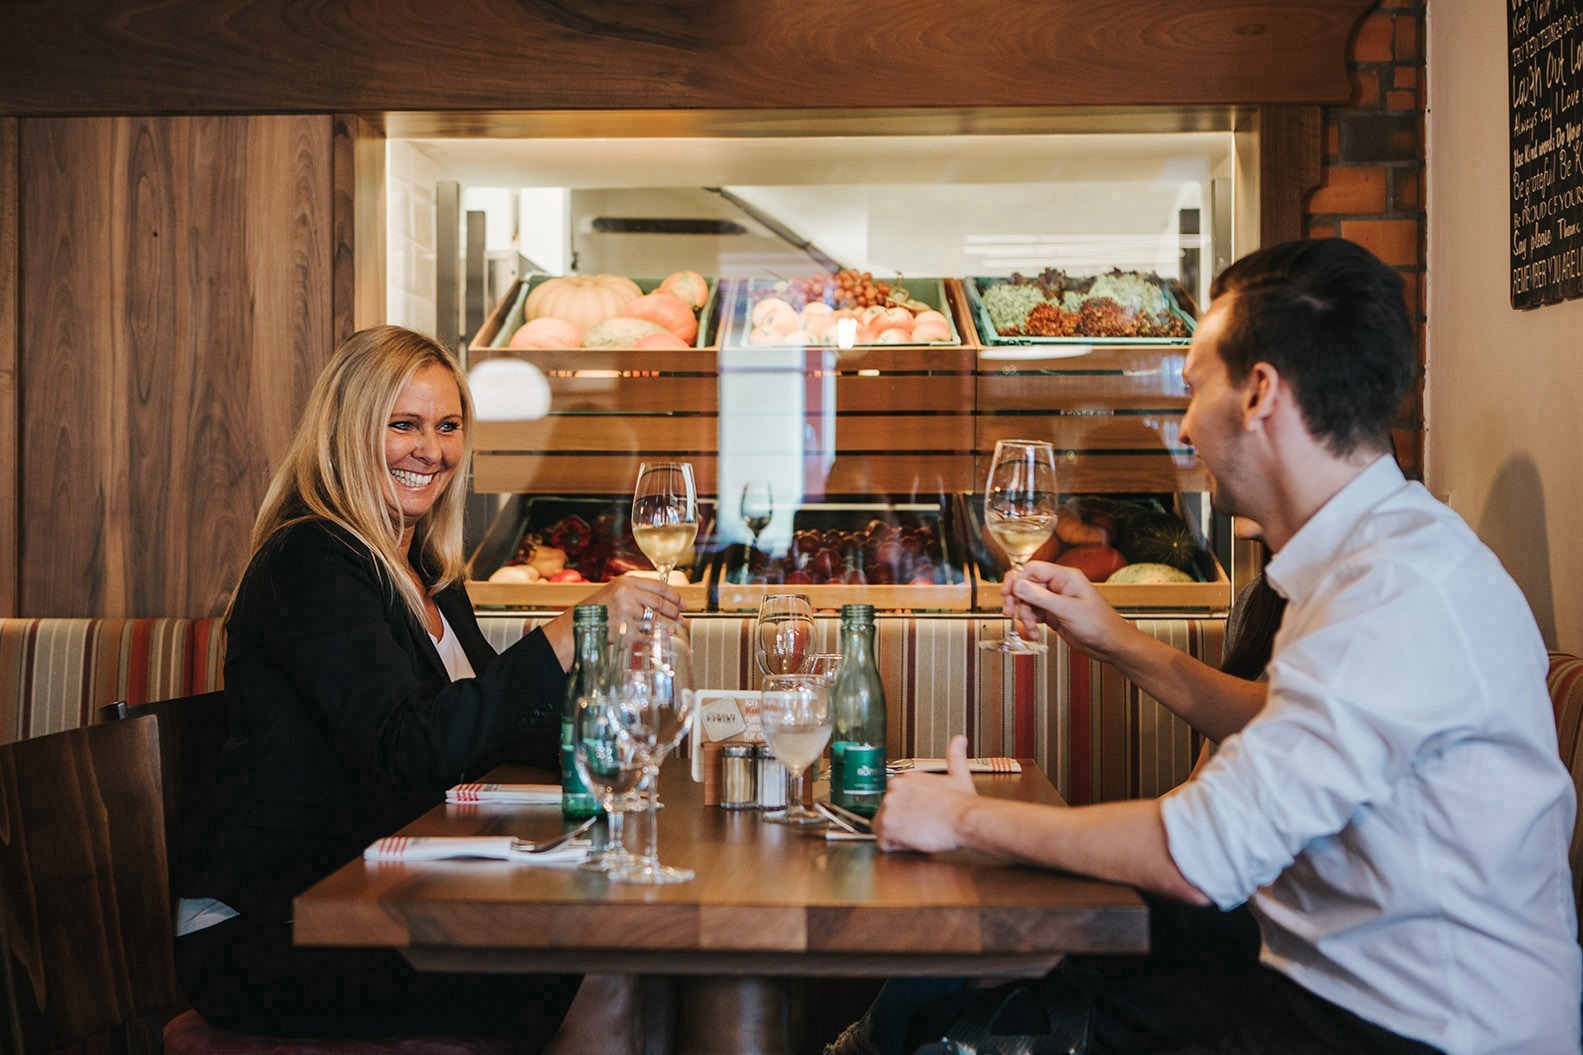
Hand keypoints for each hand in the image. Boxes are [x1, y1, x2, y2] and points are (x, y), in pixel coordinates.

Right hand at [586, 573, 684, 630]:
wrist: (577, 626)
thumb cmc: (598, 610)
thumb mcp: (616, 593)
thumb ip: (638, 594)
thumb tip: (667, 602)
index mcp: (626, 582)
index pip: (659, 586)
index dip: (675, 595)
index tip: (682, 603)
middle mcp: (627, 595)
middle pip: (660, 603)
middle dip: (674, 612)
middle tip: (680, 618)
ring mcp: (626, 613)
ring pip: (656, 620)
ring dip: (667, 626)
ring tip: (672, 629)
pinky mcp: (625, 630)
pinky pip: (646, 636)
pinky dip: (652, 638)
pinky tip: (654, 639)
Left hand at [874, 734, 977, 853]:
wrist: (964, 818)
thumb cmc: (962, 803)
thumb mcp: (957, 774)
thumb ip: (955, 755)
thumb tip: (960, 740)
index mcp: (905, 778)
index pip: (896, 801)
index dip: (909, 813)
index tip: (922, 817)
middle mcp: (892, 789)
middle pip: (888, 815)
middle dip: (902, 824)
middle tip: (923, 828)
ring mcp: (887, 807)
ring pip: (884, 829)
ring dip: (899, 836)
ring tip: (920, 835)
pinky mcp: (887, 826)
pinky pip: (885, 844)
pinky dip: (898, 847)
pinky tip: (915, 842)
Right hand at [1002, 561, 1129, 661]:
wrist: (1110, 644)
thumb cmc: (1099, 624)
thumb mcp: (1066, 609)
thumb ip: (1040, 596)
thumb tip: (1018, 583)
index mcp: (1065, 577)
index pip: (1032, 569)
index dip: (1017, 579)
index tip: (1007, 593)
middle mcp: (1058, 586)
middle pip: (1026, 585)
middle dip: (1017, 600)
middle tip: (1009, 612)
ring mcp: (1055, 601)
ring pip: (1028, 602)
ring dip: (1024, 616)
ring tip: (1030, 630)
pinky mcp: (1053, 614)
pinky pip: (1034, 615)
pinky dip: (1030, 624)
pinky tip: (1034, 633)